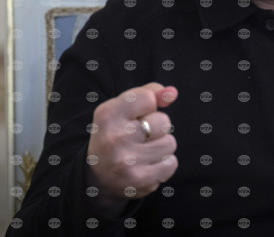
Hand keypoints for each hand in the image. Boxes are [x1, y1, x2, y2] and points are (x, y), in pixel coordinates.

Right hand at [86, 82, 178, 208]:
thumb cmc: (117, 133)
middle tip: (141, 135)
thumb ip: (148, 93)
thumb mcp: (123, 109)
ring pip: (170, 143)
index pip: (148, 98)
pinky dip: (164, 164)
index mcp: (108, 115)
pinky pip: (171, 163)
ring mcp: (127, 162)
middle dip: (158, 127)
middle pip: (163, 121)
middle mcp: (115, 138)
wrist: (101, 177)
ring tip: (143, 151)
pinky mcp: (140, 180)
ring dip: (161, 146)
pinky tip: (147, 165)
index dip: (149, 104)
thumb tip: (172, 92)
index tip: (138, 114)